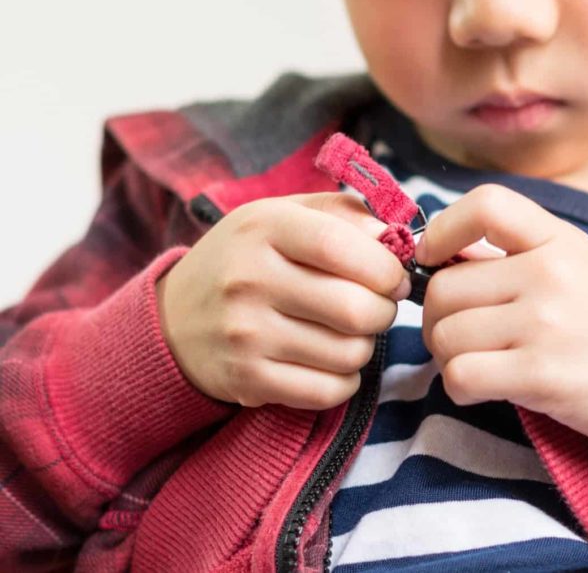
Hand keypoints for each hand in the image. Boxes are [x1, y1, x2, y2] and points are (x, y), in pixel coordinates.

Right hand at [156, 193, 408, 409]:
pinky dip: (346, 380)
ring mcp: (245, 334)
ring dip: (365, 345)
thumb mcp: (284, 216)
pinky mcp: (247, 380)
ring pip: (349, 353)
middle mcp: (248, 280)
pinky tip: (332, 361)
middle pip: (355, 308)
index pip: (340, 246)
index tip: (395, 275)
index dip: (384, 266)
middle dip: (385, 310)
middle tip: (378, 306)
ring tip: (349, 332)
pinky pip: (328, 391)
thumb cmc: (250, 259)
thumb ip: (344, 213)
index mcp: (264, 227)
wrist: (174, 319)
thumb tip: (397, 234)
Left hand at [418, 184, 587, 447]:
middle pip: (445, 287)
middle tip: (466, 337)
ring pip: (445, 335)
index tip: (435, 258)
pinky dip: (461, 387)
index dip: (442, 229)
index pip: (485, 204)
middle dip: (440, 317)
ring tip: (484, 365)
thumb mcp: (582, 269)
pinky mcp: (541, 375)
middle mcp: (551, 273)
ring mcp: (545, 323)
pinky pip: (460, 376)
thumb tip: (442, 258)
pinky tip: (488, 390)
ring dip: (450, 357)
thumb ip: (520, 258)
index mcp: (561, 239)